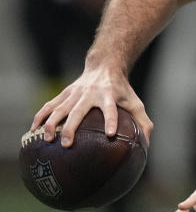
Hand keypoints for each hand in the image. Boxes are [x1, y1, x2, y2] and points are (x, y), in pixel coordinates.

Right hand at [30, 65, 152, 147]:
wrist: (104, 66)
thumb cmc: (121, 90)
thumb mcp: (135, 102)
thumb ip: (143, 122)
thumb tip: (147, 145)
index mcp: (109, 95)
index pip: (111, 109)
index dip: (111, 120)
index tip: (110, 134)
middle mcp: (90, 93)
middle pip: (78, 111)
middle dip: (71, 127)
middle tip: (67, 144)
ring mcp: (74, 93)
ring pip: (59, 108)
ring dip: (51, 123)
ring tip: (47, 139)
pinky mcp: (64, 93)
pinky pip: (49, 106)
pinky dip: (40, 117)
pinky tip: (33, 130)